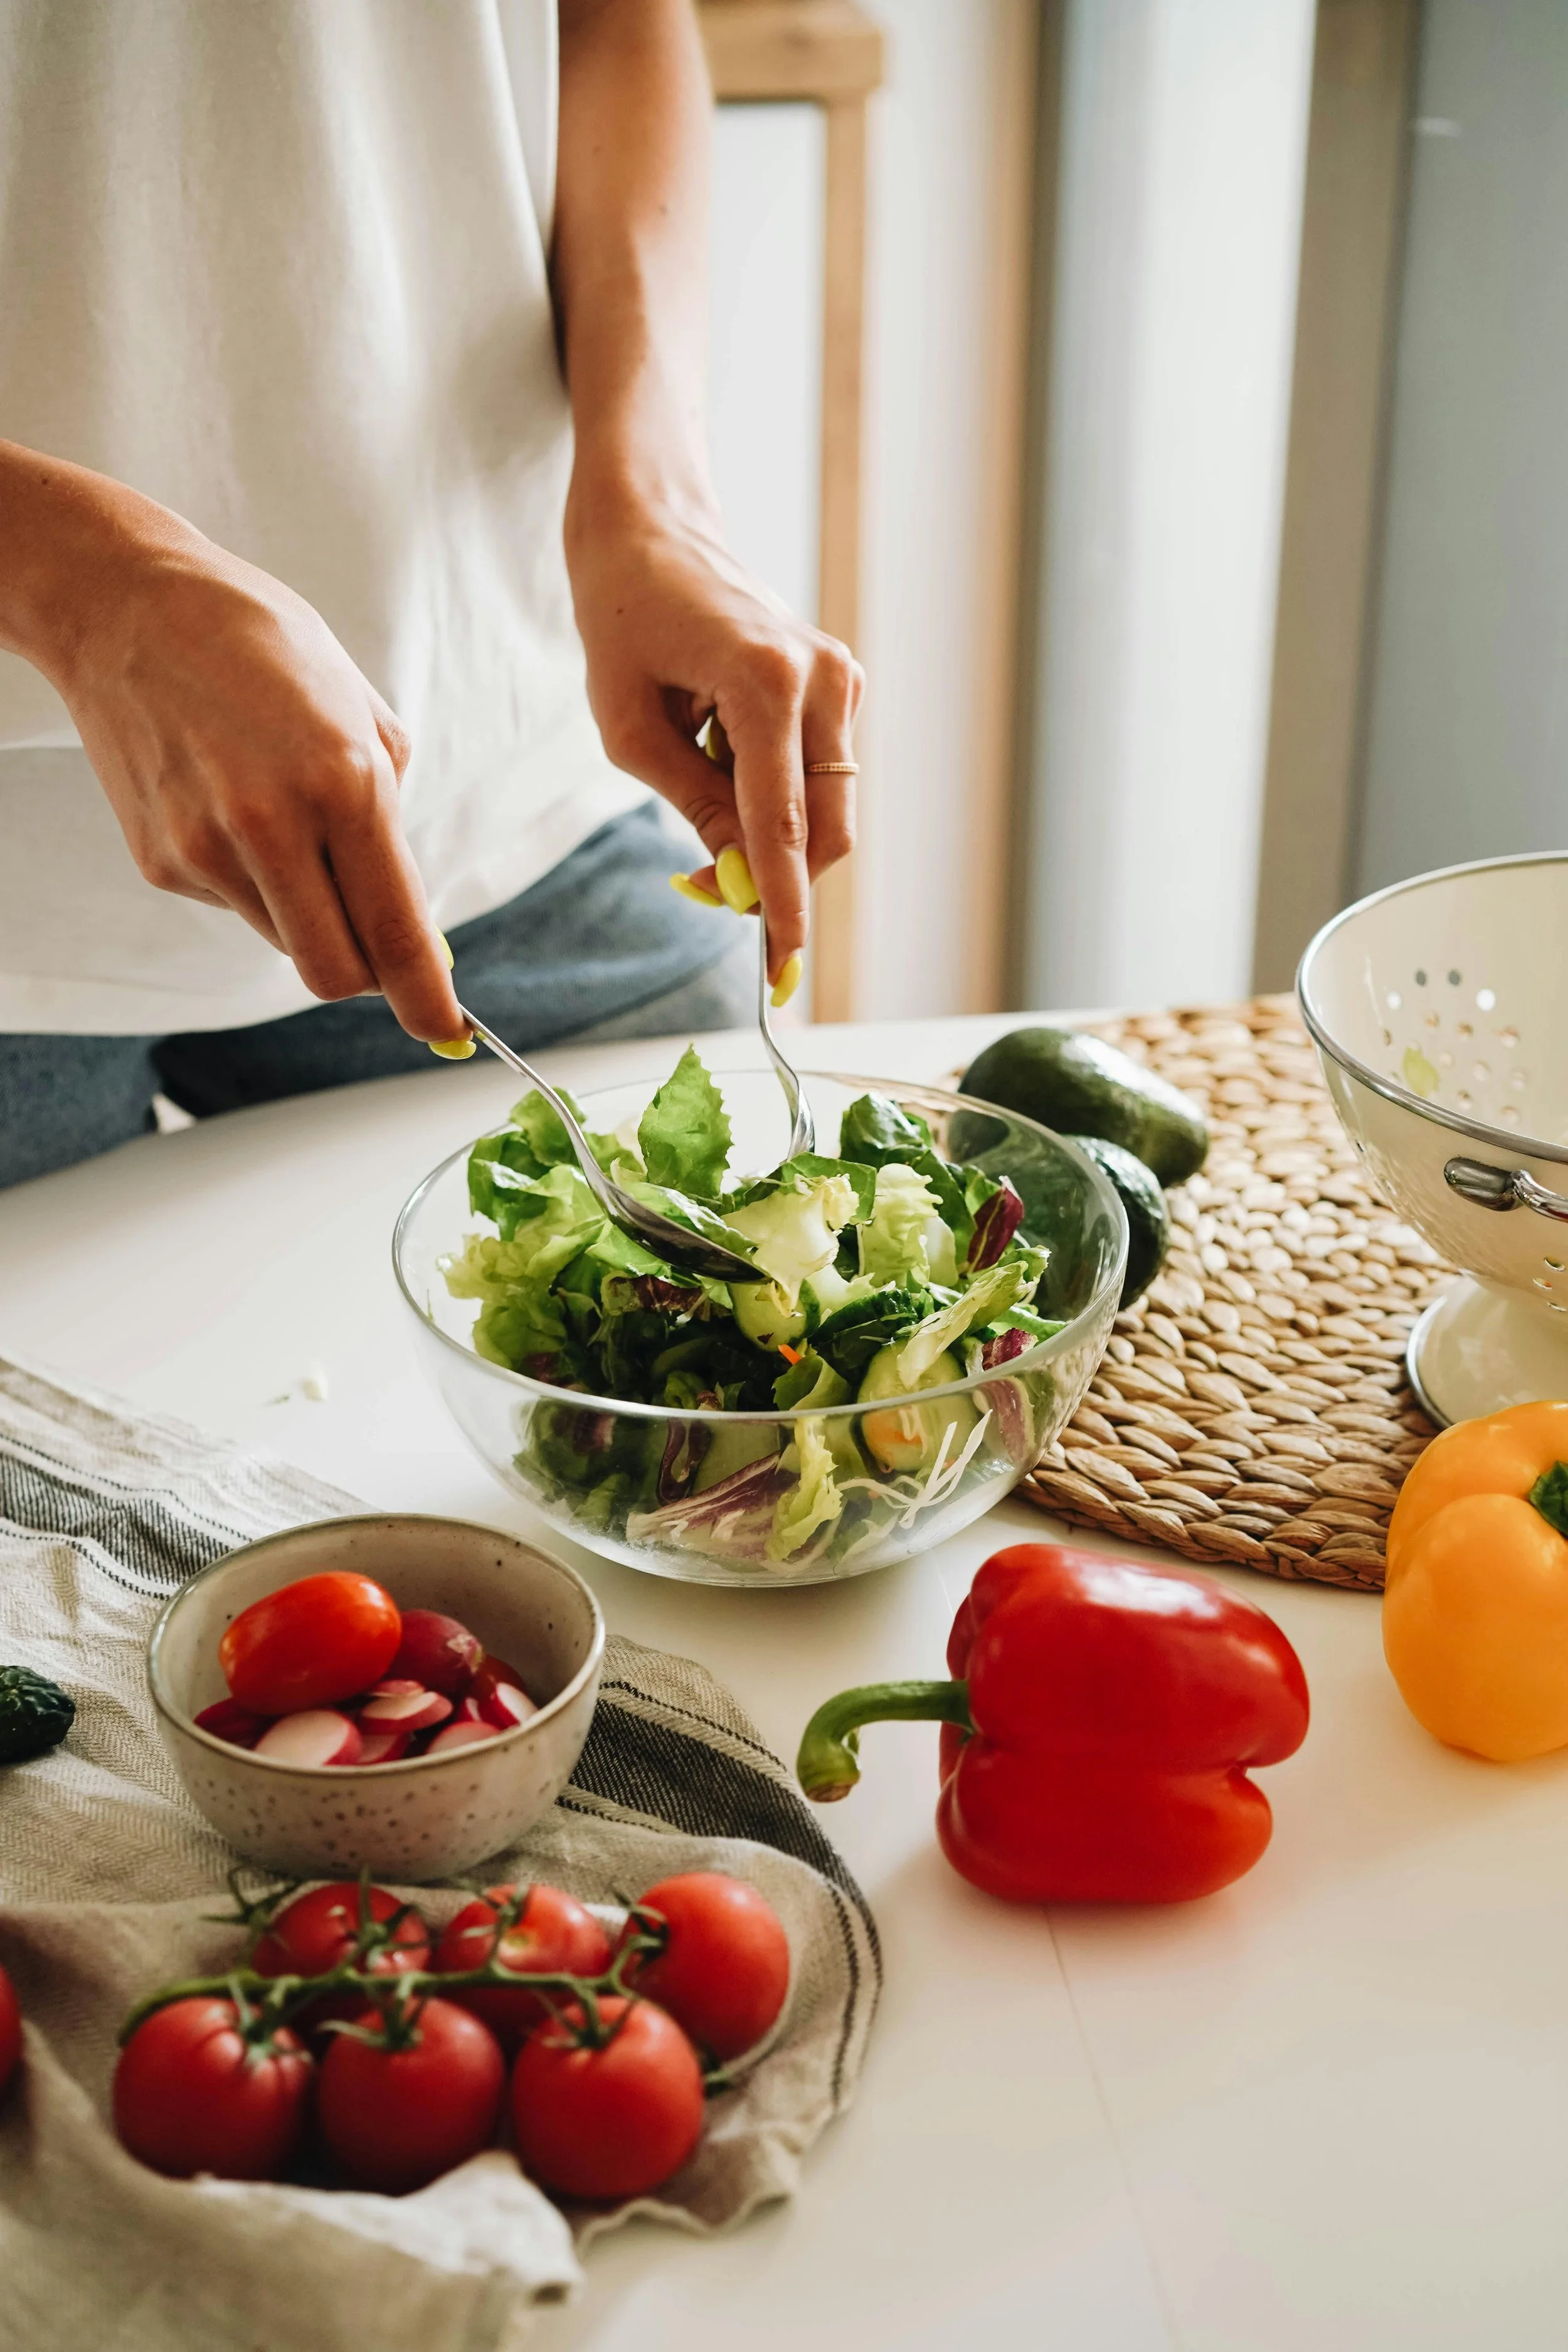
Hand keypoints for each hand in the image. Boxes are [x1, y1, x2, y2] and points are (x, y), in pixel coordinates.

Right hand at [6, 452, 463, 1043]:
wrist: (127, 608)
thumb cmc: (260, 645)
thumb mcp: (358, 710)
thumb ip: (389, 811)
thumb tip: (405, 902)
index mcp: (342, 783)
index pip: (395, 932)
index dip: (426, 997)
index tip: (445, 1031)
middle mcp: (271, 827)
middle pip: (334, 971)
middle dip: (367, 974)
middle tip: (378, 939)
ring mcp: (206, 849)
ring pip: (285, 941)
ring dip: (308, 913)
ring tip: (289, 826)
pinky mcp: (160, 859)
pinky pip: (233, 906)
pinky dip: (254, 881)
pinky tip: (233, 806)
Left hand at [565, 489, 863, 980]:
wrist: (654, 530)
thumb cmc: (624, 618)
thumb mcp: (630, 728)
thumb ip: (693, 805)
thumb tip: (738, 881)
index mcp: (765, 680)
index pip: (782, 818)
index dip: (783, 899)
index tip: (784, 963)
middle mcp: (822, 677)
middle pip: (825, 826)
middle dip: (780, 878)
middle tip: (712, 894)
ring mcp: (841, 678)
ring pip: (827, 807)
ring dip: (774, 836)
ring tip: (699, 803)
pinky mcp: (841, 685)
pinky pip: (820, 775)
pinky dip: (779, 797)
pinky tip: (723, 760)